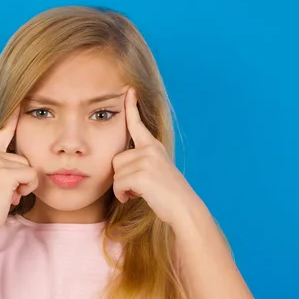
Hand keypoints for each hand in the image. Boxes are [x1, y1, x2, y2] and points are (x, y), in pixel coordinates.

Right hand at [0, 108, 38, 232]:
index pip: (4, 130)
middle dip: (22, 177)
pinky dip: (26, 189)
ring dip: (24, 185)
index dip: (13, 117)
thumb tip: (26, 166)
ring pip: (29, 168)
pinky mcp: (5, 172)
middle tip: (7, 191)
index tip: (20, 101)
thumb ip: (7, 166)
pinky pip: (31, 176)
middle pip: (24, 157)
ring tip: (8, 194)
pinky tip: (12, 197)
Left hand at [112, 88, 198, 224]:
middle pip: (116, 160)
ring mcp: (147, 160)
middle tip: (138, 187)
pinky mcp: (142, 174)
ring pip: (116, 173)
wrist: (183, 208)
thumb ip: (141, 161)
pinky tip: (134, 197)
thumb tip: (119, 163)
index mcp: (153, 146)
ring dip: (122, 188)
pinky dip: (122, 194)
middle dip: (121, 177)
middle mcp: (150, 149)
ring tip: (140, 192)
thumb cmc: (167, 194)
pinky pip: (118, 184)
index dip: (131, 107)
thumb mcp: (156, 171)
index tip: (129, 90)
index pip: (137, 124)